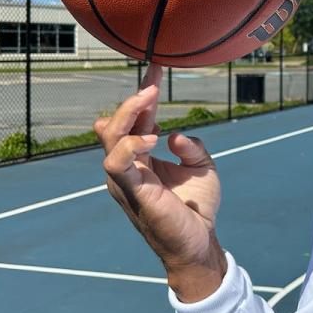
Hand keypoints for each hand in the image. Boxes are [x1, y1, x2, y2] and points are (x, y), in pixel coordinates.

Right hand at [94, 63, 225, 301]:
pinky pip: (117, 164)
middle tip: (154, 83)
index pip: (135, 118)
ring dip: (129, 114)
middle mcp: (129, 165)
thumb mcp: (202, 167)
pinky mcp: (132, 192)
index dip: (143, 93)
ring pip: (110, 138)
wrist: (198, 242)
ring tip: (150, 99)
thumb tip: (176, 135)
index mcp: (142, 156)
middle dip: (133, 99)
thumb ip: (193, 147)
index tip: (156, 69)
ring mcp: (126, 178)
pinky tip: (153, 138)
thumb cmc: (196, 207)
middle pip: (116, 124)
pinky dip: (130, 146)